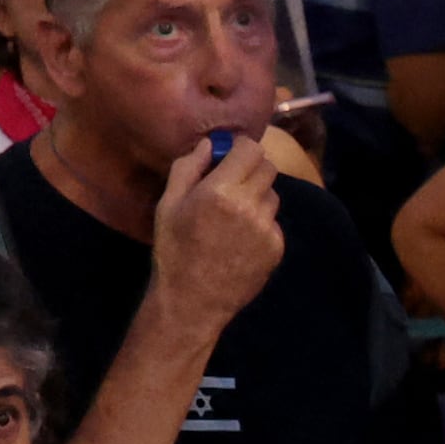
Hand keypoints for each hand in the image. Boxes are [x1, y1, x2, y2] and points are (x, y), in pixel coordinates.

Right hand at [152, 130, 286, 330]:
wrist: (193, 299)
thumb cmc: (174, 248)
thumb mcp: (167, 204)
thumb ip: (188, 167)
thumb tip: (209, 144)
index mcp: (220, 190)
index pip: (250, 149)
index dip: (241, 148)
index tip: (229, 156)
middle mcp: (250, 205)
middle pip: (268, 168)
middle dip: (251, 169)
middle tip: (231, 183)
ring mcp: (267, 228)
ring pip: (272, 195)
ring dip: (257, 196)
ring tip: (234, 216)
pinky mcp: (276, 247)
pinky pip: (273, 222)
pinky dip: (260, 223)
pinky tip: (240, 239)